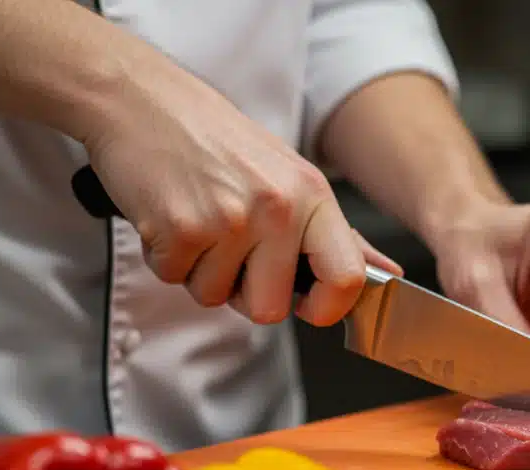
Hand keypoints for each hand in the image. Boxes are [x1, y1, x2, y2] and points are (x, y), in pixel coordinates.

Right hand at [79, 64, 393, 325]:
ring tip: (198, 219)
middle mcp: (278, 207)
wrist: (141, 100)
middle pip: (271, 308)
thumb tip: (388, 274)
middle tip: (229, 247)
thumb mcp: (291, 177)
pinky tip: (170, 214)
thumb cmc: (217, 141)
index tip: (307, 305)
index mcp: (313, 196)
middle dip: (243, 292)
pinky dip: (166, 257)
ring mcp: (229, 219)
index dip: (327, 308)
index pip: (347, 278)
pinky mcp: (180, 229)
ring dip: (200, 270)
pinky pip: (174, 278)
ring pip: (215, 296)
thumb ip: (339, 235)